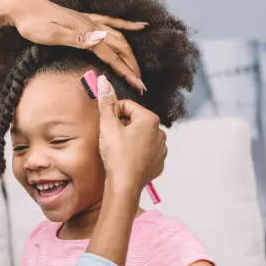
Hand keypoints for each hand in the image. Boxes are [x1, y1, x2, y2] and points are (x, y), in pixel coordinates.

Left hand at [2, 0, 146, 91]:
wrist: (23, 7)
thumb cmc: (33, 23)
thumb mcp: (52, 34)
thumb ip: (77, 39)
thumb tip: (100, 41)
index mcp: (86, 32)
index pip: (112, 56)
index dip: (126, 72)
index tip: (138, 86)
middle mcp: (92, 26)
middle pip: (120, 48)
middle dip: (132, 67)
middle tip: (141, 85)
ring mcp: (89, 22)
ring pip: (118, 38)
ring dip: (130, 55)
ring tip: (138, 69)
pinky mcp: (84, 20)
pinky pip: (111, 22)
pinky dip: (127, 25)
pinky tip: (139, 26)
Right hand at [96, 75, 166, 192]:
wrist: (125, 185)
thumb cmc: (117, 155)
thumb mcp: (108, 126)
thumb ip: (106, 102)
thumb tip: (103, 81)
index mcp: (150, 119)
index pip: (127, 106)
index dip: (113, 114)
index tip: (107, 125)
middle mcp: (160, 132)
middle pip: (135, 120)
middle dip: (122, 126)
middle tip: (111, 139)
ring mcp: (161, 148)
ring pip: (141, 136)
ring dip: (130, 139)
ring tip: (118, 150)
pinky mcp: (159, 162)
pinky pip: (146, 151)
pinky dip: (137, 152)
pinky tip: (127, 159)